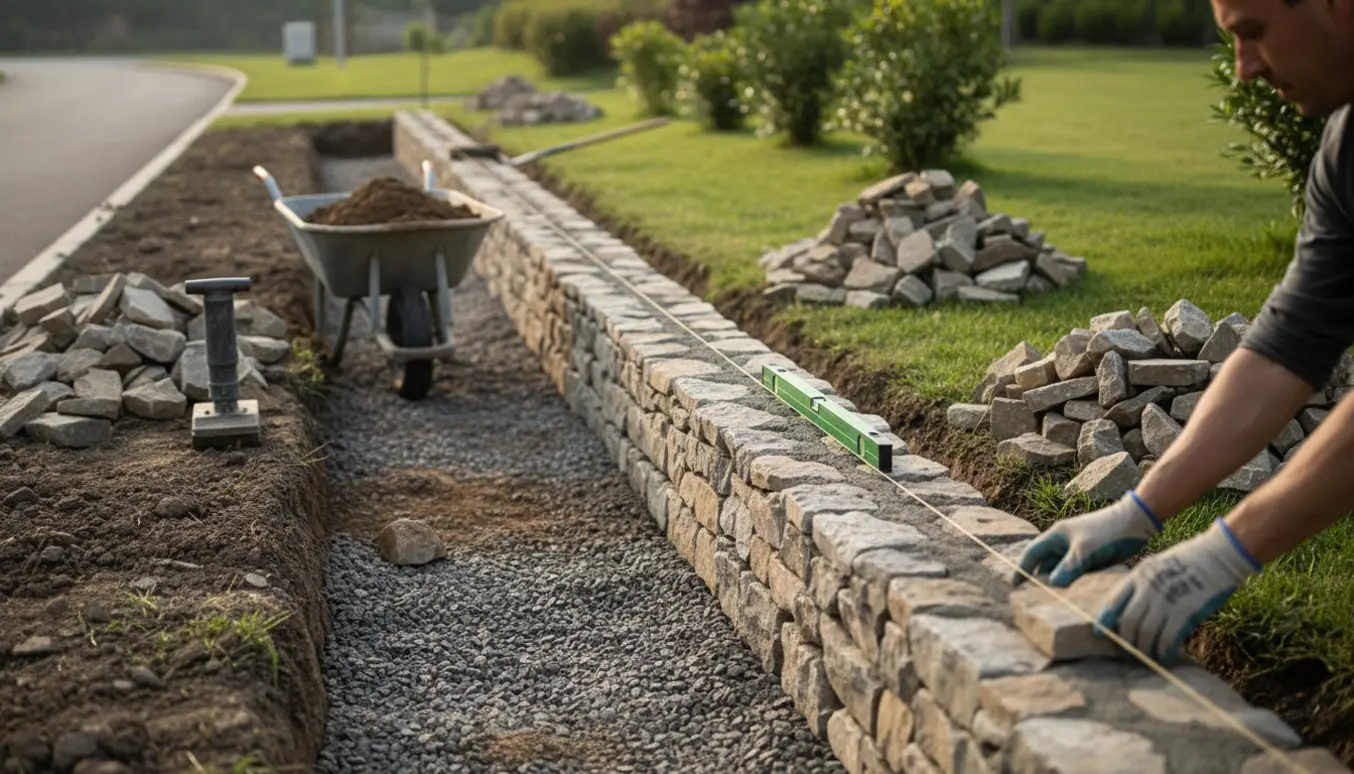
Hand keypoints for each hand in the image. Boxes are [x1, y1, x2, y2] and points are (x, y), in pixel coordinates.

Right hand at [1014, 491, 1162, 586]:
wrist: (1137, 522)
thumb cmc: (1108, 531)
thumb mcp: (1086, 550)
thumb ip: (1068, 567)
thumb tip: (1052, 585)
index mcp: (1056, 536)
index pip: (1032, 553)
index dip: (1022, 569)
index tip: (1014, 586)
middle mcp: (1064, 543)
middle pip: (1045, 564)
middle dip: (1038, 579)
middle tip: (1032, 600)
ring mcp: (1078, 551)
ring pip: (1061, 570)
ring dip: (1057, 583)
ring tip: (1052, 602)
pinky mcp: (1092, 558)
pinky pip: (1076, 574)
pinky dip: (1072, 583)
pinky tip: (1073, 597)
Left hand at [1095, 518, 1261, 663]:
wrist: (1219, 553)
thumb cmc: (1189, 560)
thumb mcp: (1157, 565)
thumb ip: (1144, 584)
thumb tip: (1135, 609)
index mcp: (1138, 575)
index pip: (1113, 601)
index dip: (1104, 620)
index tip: (1099, 634)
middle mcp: (1148, 588)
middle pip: (1128, 622)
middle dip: (1126, 642)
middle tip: (1128, 654)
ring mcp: (1166, 600)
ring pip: (1146, 633)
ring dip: (1144, 649)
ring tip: (1146, 658)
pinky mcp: (1185, 611)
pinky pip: (1168, 637)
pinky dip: (1163, 650)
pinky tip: (1164, 656)